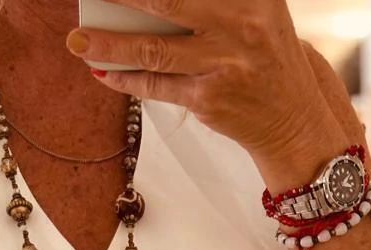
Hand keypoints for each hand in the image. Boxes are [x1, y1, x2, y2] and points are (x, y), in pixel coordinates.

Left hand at [65, 0, 349, 188]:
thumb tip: (150, 2)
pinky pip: (157, 87)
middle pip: (167, 1)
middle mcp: (239, 26)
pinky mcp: (207, 100)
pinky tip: (103, 72)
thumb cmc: (264, 56)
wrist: (292, 117)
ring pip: (154, 49)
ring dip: (110, 44)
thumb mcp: (255, 10)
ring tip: (78, 39)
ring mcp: (222, 65)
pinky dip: (126, 79)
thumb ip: (210, 1)